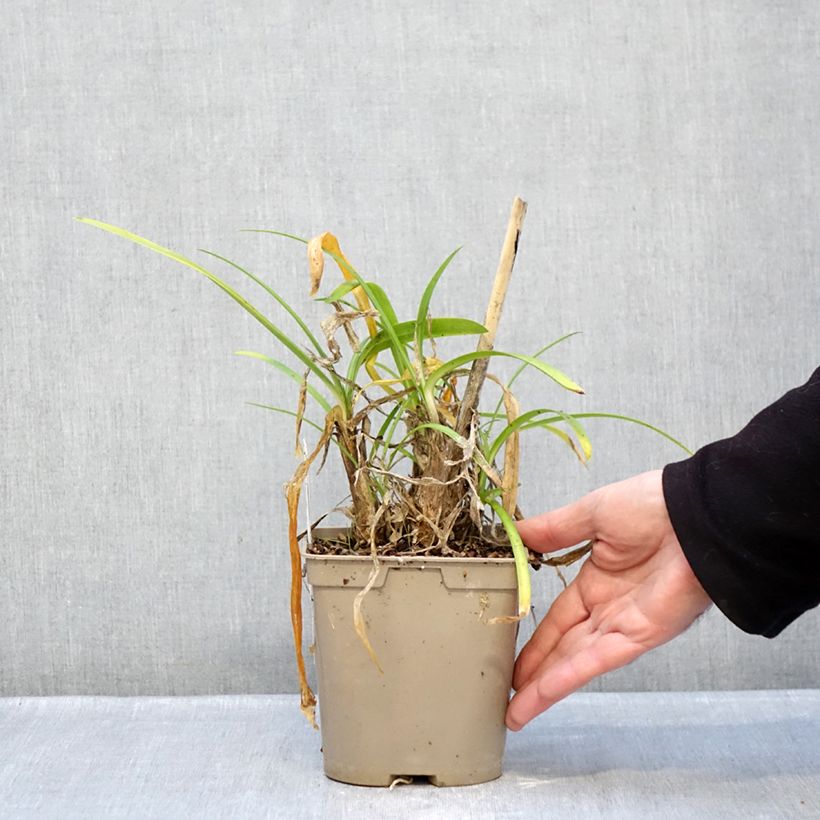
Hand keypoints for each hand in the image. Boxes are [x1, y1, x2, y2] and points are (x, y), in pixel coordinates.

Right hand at [506, 470, 710, 730]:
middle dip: (535, 672)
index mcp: (598, 580)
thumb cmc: (652, 506)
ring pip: (575, 662)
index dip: (534, 638)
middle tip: (505, 692)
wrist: (698, 515)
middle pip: (563, 647)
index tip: (509, 654)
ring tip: (515, 711)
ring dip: (545, 688)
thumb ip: (554, 529)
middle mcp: (610, 609)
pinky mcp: (640, 636)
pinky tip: (540, 695)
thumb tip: (517, 532)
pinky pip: (596, 660)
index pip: (558, 618)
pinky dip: (567, 677)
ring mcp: (624, 626)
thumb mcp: (592, 513)